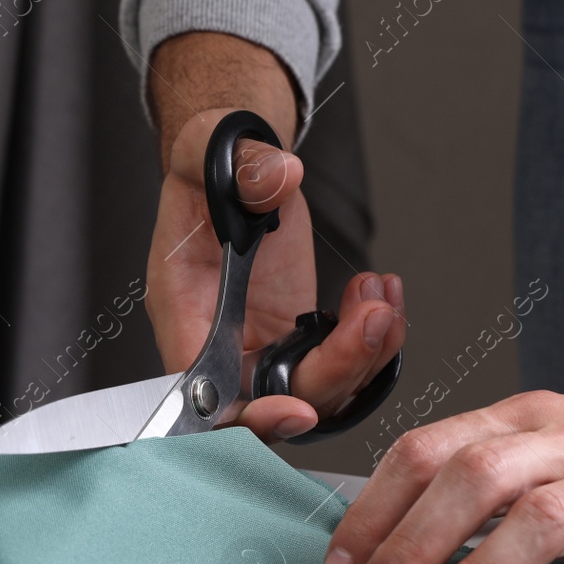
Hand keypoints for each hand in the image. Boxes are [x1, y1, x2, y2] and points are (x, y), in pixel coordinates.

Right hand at [146, 108, 405, 439]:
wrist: (233, 167)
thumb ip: (241, 165)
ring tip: (380, 297)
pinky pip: (342, 366)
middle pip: (275, 398)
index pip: (205, 391)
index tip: (295, 408)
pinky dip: (374, 341)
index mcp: (182, 310)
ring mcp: (261, 345)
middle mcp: (221, 341)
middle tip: (373, 319)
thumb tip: (277, 178)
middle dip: (334, 371)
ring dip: (365, 355)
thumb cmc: (207, 167)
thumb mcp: (211, 148)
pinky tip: (380, 292)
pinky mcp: (297, 337)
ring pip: (318, 390)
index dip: (246, 415)